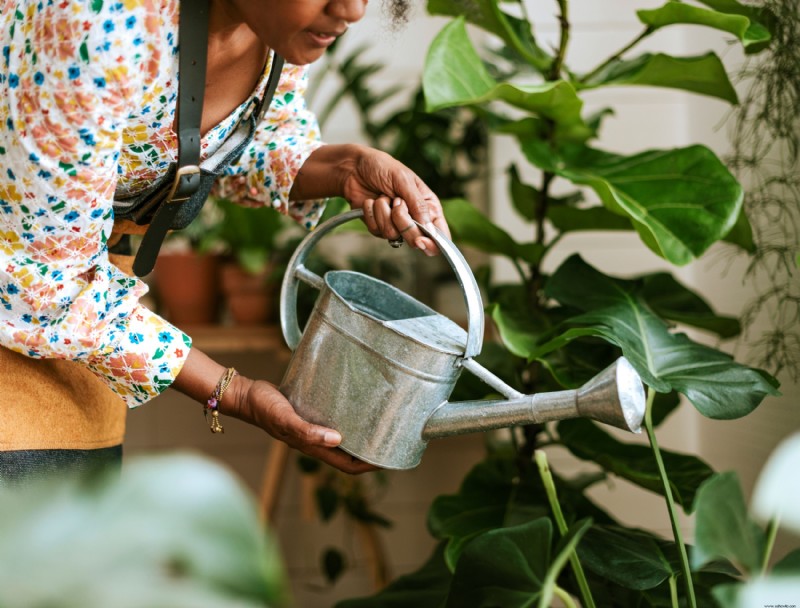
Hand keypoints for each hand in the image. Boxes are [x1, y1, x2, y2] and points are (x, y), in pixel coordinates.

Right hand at [228, 376, 376, 474]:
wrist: (246, 396)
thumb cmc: (264, 407)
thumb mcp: (285, 418)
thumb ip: (307, 431)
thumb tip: (338, 440)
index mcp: (311, 447)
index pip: (347, 465)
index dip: (368, 466)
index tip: (388, 458)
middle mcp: (315, 441)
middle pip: (348, 455)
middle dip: (370, 453)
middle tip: (391, 440)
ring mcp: (312, 430)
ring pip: (341, 440)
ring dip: (359, 438)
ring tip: (379, 426)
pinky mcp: (309, 416)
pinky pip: (332, 423)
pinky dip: (346, 421)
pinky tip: (354, 409)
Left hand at [340, 147, 450, 254]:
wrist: (354, 167)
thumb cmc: (382, 167)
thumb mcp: (404, 180)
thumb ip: (418, 205)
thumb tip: (430, 229)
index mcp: (429, 206)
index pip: (439, 234)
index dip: (433, 243)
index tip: (420, 240)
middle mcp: (415, 218)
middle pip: (415, 240)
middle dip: (403, 222)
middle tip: (396, 203)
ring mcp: (396, 224)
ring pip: (393, 235)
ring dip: (384, 213)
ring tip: (382, 197)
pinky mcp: (378, 226)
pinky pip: (377, 231)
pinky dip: (372, 214)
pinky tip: (371, 201)